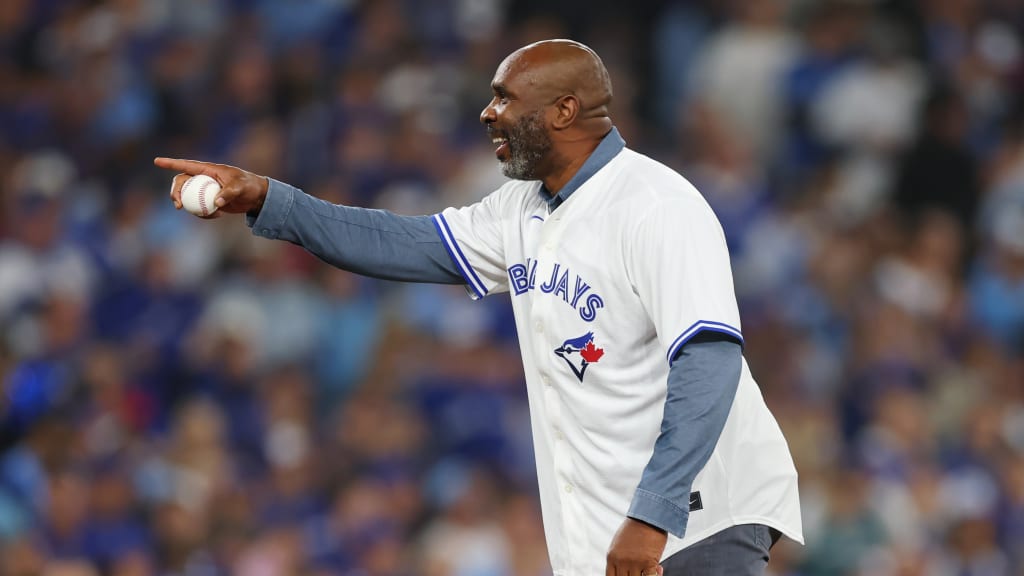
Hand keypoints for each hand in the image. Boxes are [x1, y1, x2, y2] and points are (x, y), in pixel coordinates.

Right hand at [153, 157, 269, 216]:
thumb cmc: (249, 186)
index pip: (186, 165)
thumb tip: (216, 203)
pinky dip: (202, 214)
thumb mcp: (241, 187)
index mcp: (208, 169)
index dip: (170, 163)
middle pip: (182, 182)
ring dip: (187, 205)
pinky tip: (216, 216)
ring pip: (187, 196)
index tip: (156, 161)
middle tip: (178, 205)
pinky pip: (198, 207)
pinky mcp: (209, 201)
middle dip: (175, 192)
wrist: (256, 196)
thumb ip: (228, 193)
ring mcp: (205, 190)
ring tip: (200, 214)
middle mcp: (203, 178)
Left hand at [606, 518, 666, 575]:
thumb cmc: (636, 527)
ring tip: (653, 569)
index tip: (628, 575)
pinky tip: (658, 569)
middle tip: (642, 571)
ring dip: (645, 575)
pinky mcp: (648, 562)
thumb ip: (620, 559)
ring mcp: (634, 562)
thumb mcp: (619, 544)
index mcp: (611, 556)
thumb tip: (626, 571)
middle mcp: (621, 561)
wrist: (649, 515)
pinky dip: (656, 575)